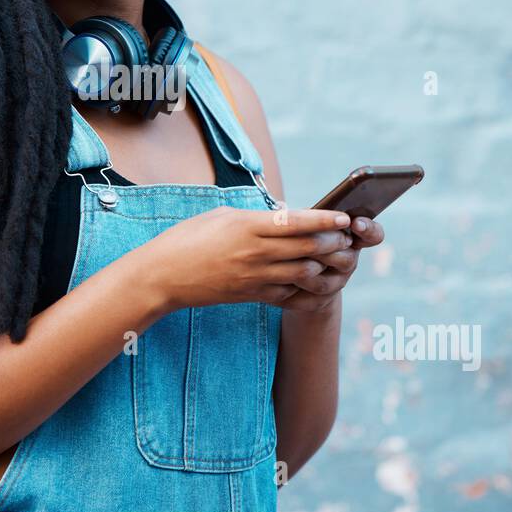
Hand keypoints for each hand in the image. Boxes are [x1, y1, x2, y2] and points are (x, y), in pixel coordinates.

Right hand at [140, 205, 358, 312]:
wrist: (162, 276)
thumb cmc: (187, 239)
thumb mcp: (221, 216)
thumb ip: (255, 216)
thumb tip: (283, 215)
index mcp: (248, 226)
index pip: (297, 222)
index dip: (325, 221)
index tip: (344, 217)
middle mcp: (255, 252)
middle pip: (308, 248)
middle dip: (334, 243)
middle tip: (348, 237)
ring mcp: (255, 277)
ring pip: (305, 273)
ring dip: (326, 266)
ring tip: (337, 258)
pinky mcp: (251, 296)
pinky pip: (289, 294)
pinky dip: (307, 288)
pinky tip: (316, 281)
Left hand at [277, 215, 385, 312]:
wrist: (292, 270)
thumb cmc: (300, 235)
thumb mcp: (306, 222)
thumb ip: (310, 218)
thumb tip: (298, 212)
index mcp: (351, 237)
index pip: (373, 234)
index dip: (368, 229)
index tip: (356, 223)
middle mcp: (348, 261)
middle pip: (346, 258)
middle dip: (325, 250)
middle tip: (308, 241)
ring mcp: (335, 283)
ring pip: (324, 282)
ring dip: (304, 272)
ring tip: (285, 262)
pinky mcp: (319, 301)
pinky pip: (307, 300)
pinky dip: (291, 292)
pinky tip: (276, 282)